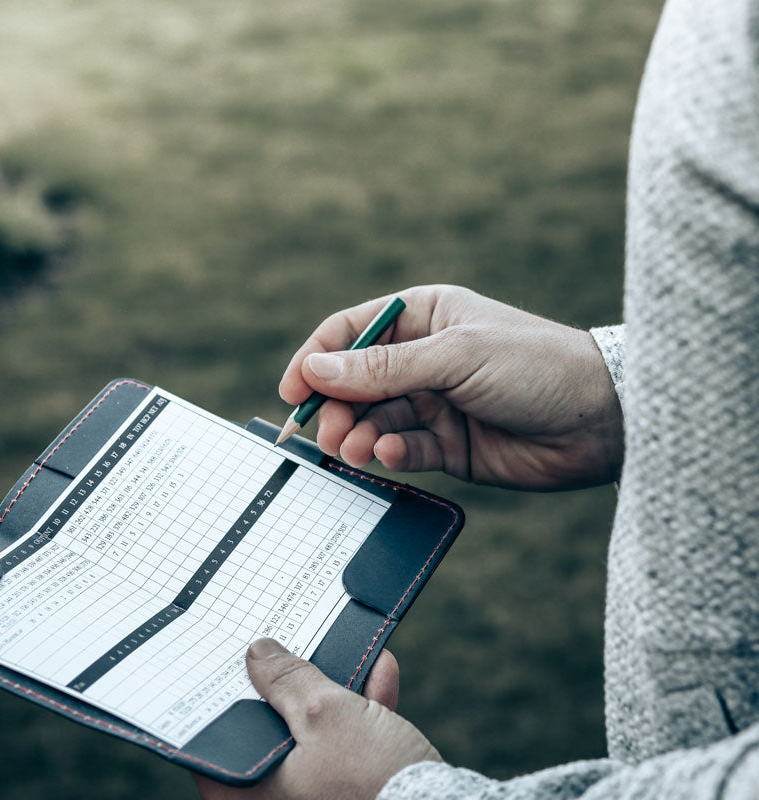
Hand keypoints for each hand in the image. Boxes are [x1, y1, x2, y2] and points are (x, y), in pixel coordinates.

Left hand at [193, 640, 437, 799]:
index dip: (228, 693)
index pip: (219, 737)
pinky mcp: (351, 795)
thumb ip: (286, 680)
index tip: (240, 659)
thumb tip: (257, 654)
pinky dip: (361, 714)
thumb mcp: (325, 713)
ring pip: (313, 735)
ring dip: (338, 690)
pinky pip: (346, 748)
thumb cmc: (370, 781)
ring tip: (354, 652)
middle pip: (271, 729)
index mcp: (250, 794)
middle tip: (298, 648)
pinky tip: (381, 675)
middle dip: (295, 683)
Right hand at [279, 284, 622, 489]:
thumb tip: (315, 368)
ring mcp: (435, 403)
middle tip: (328, 434)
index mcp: (423, 317)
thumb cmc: (533, 365)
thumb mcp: (455, 356)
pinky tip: (394, 456)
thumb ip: (383, 369)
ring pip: (377, 420)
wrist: (599, 419)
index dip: (316, 359)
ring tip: (356, 450)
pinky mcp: (448, 444)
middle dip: (338, 408)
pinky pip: (406, 449)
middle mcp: (424, 359)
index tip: (293, 392)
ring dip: (361, 435)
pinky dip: (394, 454)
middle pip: (357, 383)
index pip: (351, 333)